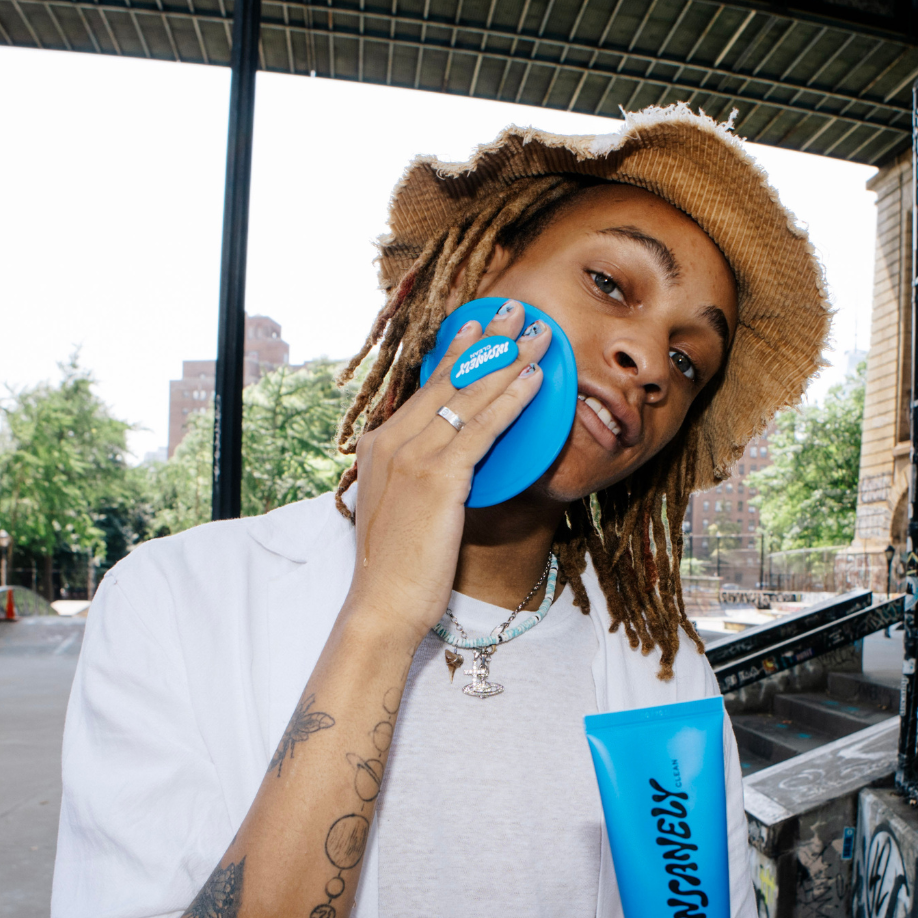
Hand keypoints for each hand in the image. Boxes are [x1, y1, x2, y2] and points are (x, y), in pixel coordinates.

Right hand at [342, 299, 548, 645]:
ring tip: (538, 335)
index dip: (457, 356)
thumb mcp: (404, 510)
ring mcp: (412, 456)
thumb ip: (421, 479)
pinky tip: (534, 381)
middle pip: (448, 380)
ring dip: (508, 361)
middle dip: (486, 342)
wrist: (382, 606)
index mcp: (379, 445)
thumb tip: (453, 468)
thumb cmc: (398, 569)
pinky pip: (482, 429)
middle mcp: (391, 441)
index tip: (478, 328)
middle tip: (515, 311)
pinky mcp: (437, 478)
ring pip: (469, 397)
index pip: (426, 390)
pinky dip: (510, 400)